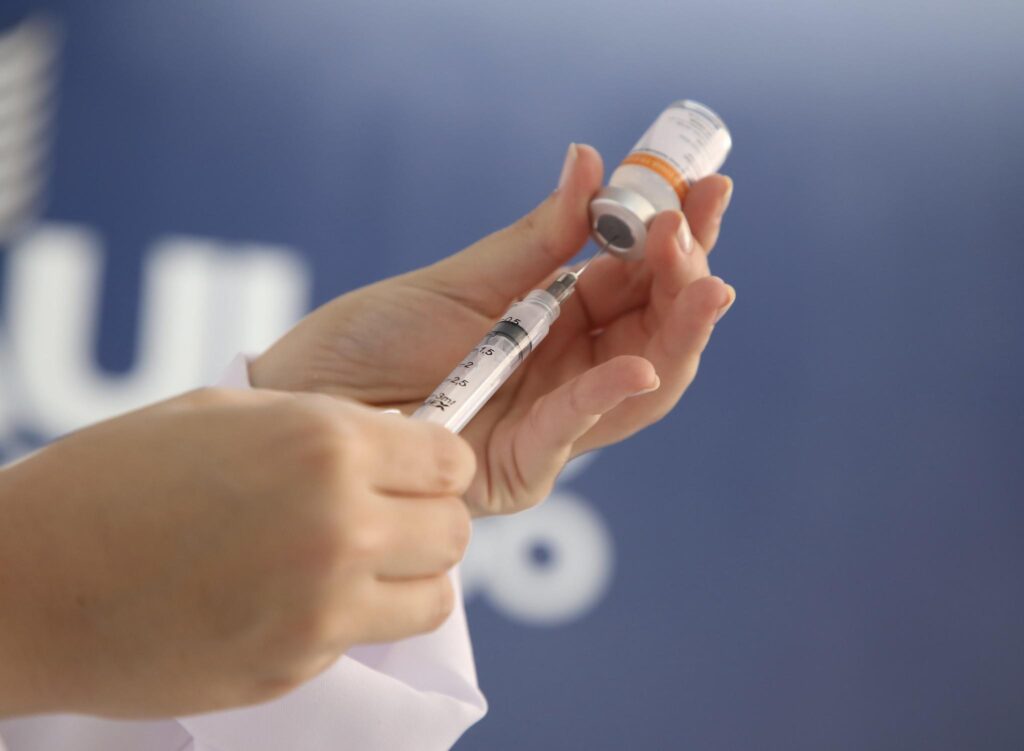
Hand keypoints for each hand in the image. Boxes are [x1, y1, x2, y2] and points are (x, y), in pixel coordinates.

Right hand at [0, 387, 473, 717]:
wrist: (32, 581)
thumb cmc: (118, 477)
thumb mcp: (228, 414)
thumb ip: (325, 427)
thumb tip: (393, 440)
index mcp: (326, 444)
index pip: (453, 459)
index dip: (436, 461)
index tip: (414, 467)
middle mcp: (341, 524)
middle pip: (457, 531)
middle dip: (430, 518)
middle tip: (386, 514)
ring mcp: (323, 605)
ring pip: (434, 595)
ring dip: (408, 576)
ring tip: (354, 561)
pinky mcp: (297, 664)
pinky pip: (369, 637)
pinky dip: (354, 618)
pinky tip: (297, 595)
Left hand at [251, 144, 735, 516]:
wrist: (308, 400)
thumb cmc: (373, 341)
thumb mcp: (462, 282)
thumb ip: (537, 239)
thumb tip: (591, 163)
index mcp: (556, 324)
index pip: (636, 282)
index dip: (674, 239)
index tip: (703, 190)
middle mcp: (565, 372)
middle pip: (652, 332)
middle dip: (685, 279)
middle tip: (695, 227)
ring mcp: (549, 422)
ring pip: (639, 386)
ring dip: (676, 336)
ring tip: (705, 287)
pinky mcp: (520, 468)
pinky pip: (573, 430)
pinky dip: (606, 397)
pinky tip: (638, 363)